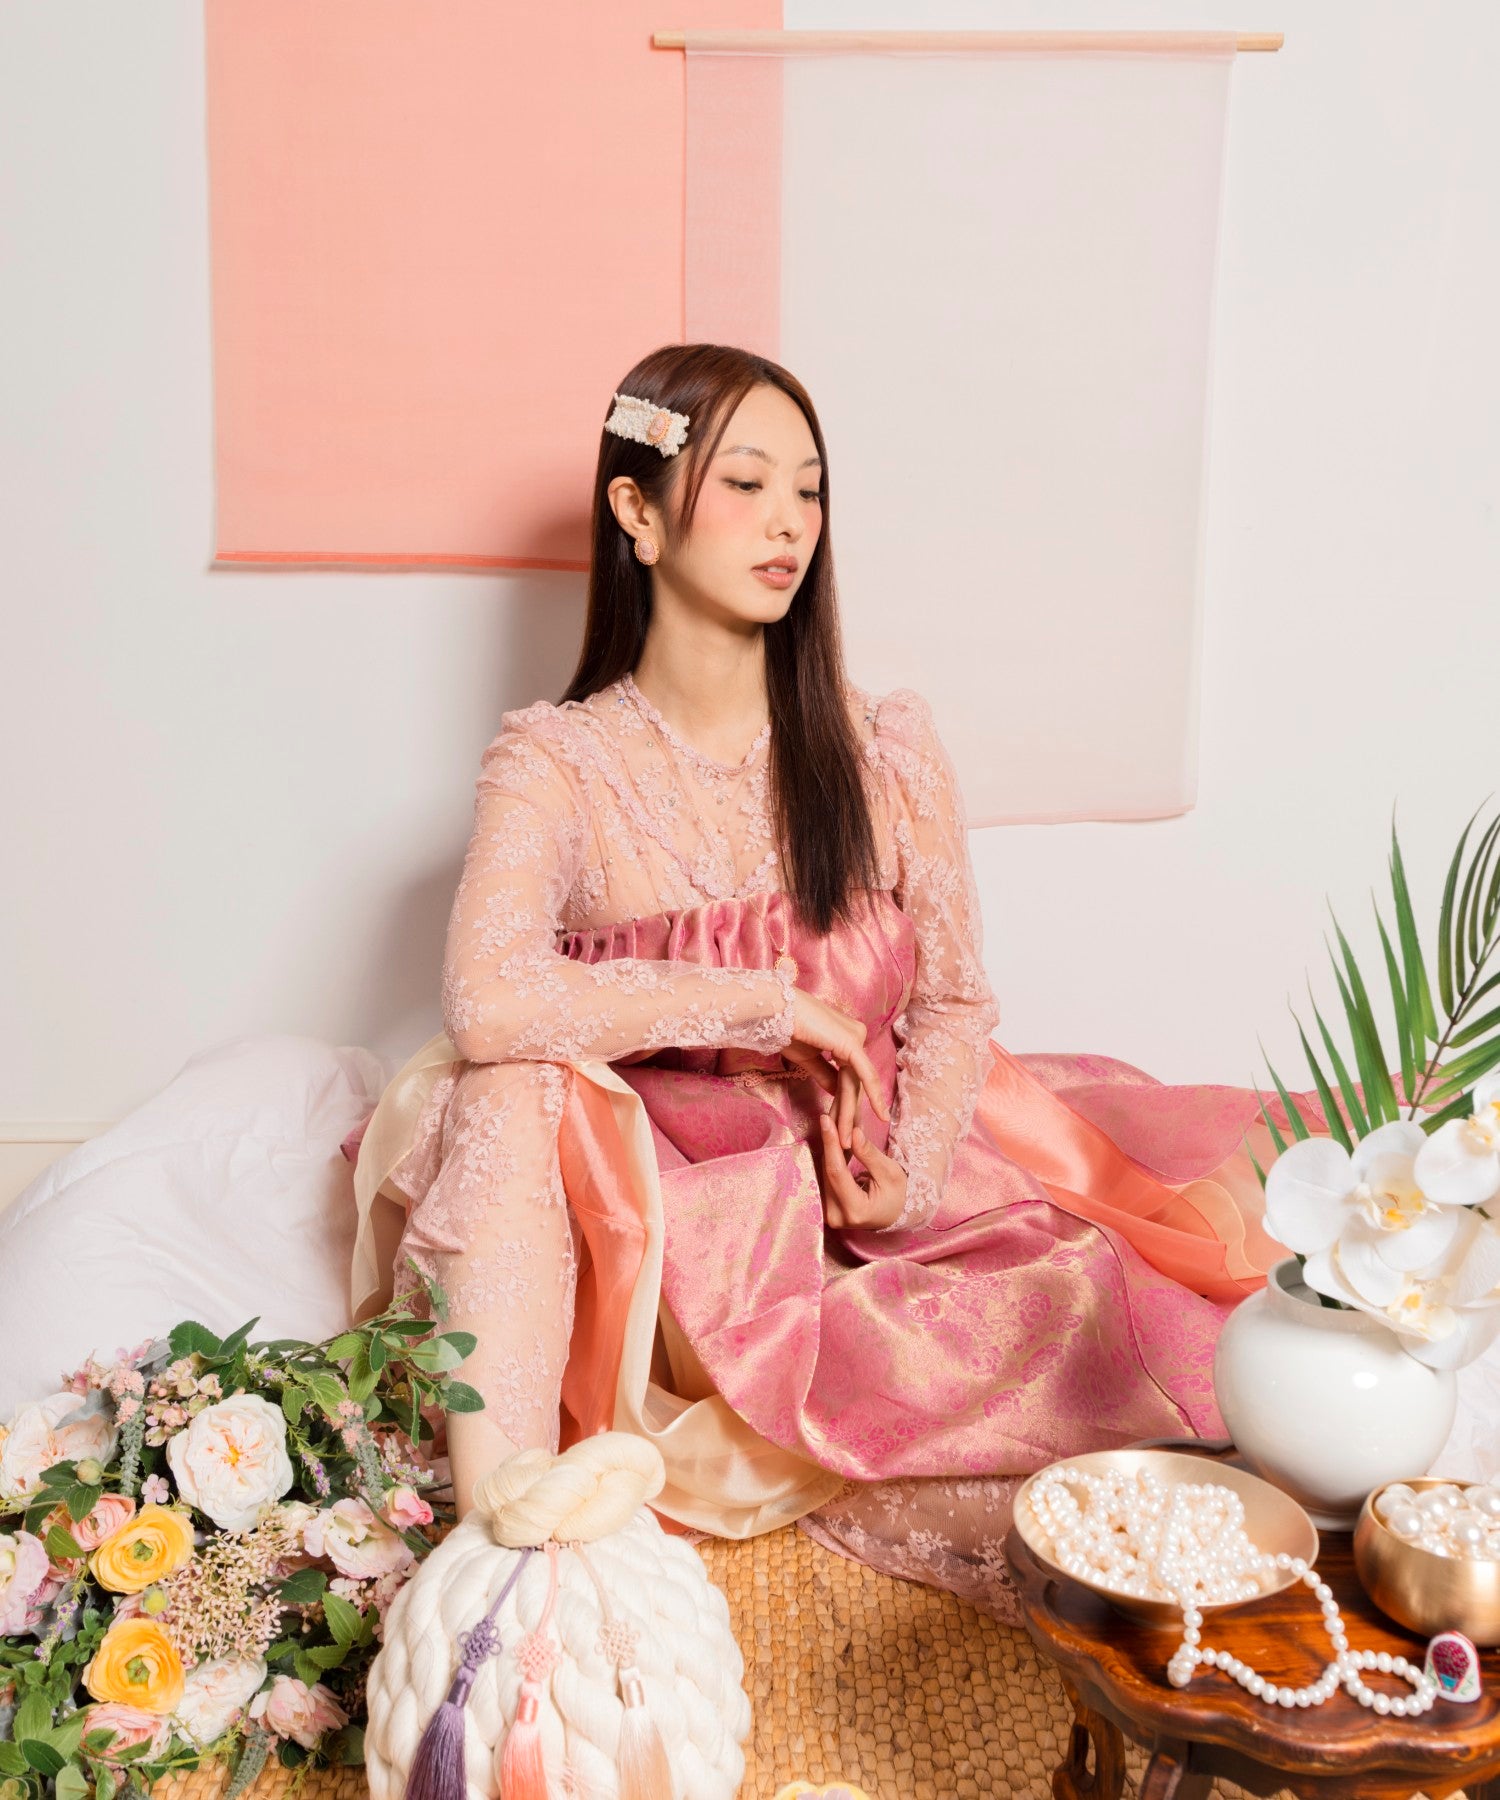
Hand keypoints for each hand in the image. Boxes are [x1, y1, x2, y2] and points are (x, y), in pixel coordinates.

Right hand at [780, 990, 889, 1142]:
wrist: (775, 1012)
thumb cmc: (786, 1029)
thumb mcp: (808, 1058)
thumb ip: (825, 1074)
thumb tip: (837, 1092)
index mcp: (847, 1037)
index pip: (848, 1076)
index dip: (842, 1103)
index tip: (837, 1126)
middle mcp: (856, 1035)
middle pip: (854, 1082)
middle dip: (847, 1113)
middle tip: (845, 1142)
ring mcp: (856, 1037)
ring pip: (855, 1083)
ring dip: (849, 1112)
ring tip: (846, 1140)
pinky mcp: (851, 1042)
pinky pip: (863, 1074)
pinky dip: (871, 1095)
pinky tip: (879, 1114)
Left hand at [818, 1105, 908, 1229]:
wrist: (894, 1216)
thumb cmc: (897, 1194)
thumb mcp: (890, 1172)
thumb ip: (869, 1154)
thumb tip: (853, 1131)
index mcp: (856, 1210)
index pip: (836, 1172)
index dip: (830, 1144)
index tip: (825, 1120)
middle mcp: (837, 1217)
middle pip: (827, 1173)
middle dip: (829, 1143)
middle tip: (828, 1117)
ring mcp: (830, 1216)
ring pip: (823, 1174)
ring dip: (827, 1150)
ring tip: (831, 1126)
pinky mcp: (826, 1210)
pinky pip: (825, 1179)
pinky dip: (829, 1160)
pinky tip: (833, 1143)